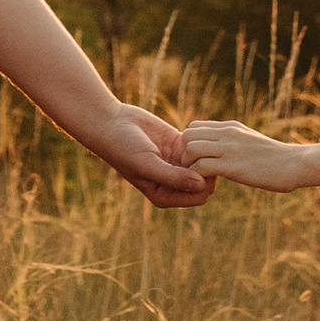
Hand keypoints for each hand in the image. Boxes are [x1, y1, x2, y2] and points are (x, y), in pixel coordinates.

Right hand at [93, 102, 209, 209]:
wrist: (112, 123)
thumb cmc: (124, 148)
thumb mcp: (147, 164)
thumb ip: (173, 177)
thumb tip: (201, 185)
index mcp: (165, 195)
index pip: (199, 197)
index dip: (204, 183)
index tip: (196, 164)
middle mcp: (173, 183)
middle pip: (205, 182)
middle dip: (207, 168)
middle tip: (198, 151)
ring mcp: (177, 164)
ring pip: (204, 164)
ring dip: (203, 153)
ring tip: (191, 141)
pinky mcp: (179, 146)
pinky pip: (200, 148)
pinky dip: (200, 141)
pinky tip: (188, 133)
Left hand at [183, 118, 319, 191]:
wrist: (296, 164)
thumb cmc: (277, 158)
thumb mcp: (252, 142)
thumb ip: (235, 141)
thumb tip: (223, 149)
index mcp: (231, 126)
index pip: (194, 126)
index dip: (191, 144)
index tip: (199, 160)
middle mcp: (227, 133)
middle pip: (187, 134)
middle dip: (184, 154)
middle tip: (195, 171)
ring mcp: (230, 148)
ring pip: (190, 148)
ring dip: (189, 166)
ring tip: (201, 178)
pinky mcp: (233, 166)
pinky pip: (201, 167)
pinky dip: (198, 178)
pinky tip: (210, 185)